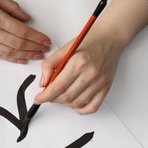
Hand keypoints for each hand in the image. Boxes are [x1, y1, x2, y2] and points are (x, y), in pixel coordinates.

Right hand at [0, 0, 50, 63]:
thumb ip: (13, 8)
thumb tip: (28, 19)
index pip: (22, 32)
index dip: (36, 37)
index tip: (46, 40)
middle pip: (18, 44)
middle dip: (34, 47)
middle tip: (44, 49)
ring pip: (9, 53)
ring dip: (25, 55)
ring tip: (36, 55)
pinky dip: (11, 58)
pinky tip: (20, 59)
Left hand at [33, 0, 147, 113]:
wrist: (110, 38)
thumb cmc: (87, 42)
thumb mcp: (64, 49)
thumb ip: (50, 65)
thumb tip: (43, 83)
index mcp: (78, 62)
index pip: (58, 86)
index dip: (45, 96)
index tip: (38, 99)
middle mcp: (90, 74)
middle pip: (66, 97)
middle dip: (53, 99)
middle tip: (49, 94)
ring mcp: (99, 82)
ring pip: (77, 103)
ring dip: (65, 103)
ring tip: (61, 95)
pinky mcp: (106, 87)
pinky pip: (92, 107)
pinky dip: (81, 110)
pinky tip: (74, 104)